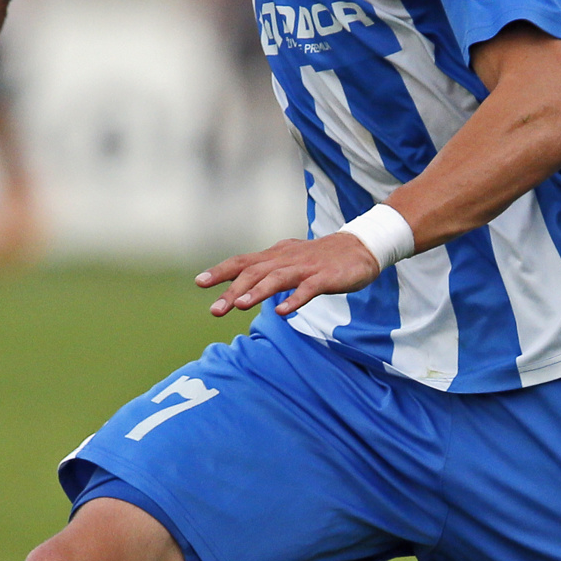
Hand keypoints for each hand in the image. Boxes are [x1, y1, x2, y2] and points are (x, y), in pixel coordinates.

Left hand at [197, 232, 382, 318]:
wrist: (360, 248)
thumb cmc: (320, 257)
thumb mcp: (288, 260)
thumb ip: (265, 270)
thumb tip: (239, 283)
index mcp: (275, 256)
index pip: (242, 262)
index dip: (221, 271)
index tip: (200, 282)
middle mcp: (285, 259)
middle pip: (254, 272)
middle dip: (232, 290)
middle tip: (215, 310)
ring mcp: (306, 268)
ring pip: (277, 279)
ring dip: (257, 292)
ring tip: (240, 305)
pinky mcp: (325, 278)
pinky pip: (308, 289)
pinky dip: (294, 300)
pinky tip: (282, 312)